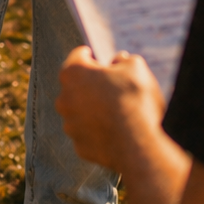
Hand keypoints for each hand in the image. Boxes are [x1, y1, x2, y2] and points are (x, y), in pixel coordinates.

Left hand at [57, 48, 172, 173]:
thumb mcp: (135, 67)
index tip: (106, 63)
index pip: (79, 56)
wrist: (139, 145)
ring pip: (80, 111)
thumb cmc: (135, 100)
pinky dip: (98, 131)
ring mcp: (70, 125)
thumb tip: (119, 61)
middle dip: (92, 84)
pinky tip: (116, 131)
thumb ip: (124, 59)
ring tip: (117, 112)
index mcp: (73, 72)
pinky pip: (88, 133)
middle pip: (76, 85)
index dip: (94, 56)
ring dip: (93, 109)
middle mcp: (64, 98)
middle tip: (114, 88)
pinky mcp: (79, 147)